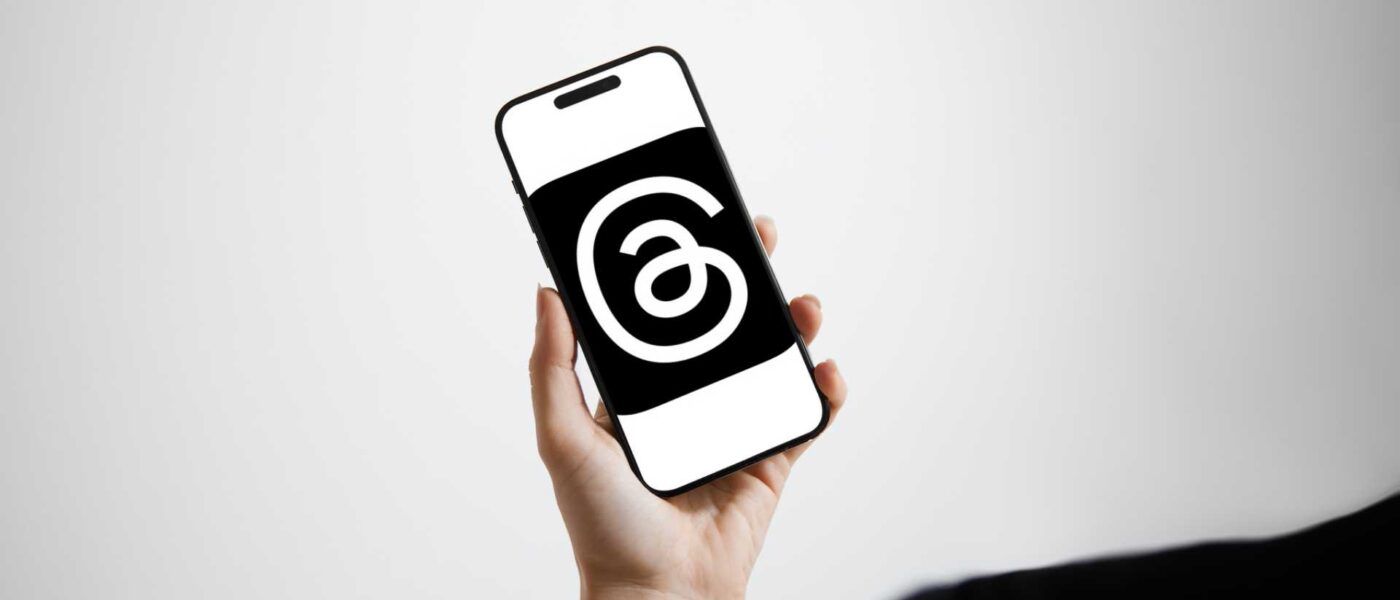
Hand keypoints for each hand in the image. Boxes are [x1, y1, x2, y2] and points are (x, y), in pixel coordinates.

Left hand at [529, 216, 848, 599]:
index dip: (679, 269)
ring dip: (792, 326)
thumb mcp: (562, 438)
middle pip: (724, 327)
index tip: (691, 224)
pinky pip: (805, 417)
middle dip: (745, 278)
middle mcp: (686, 405)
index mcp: (638, 394)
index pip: (661, 317)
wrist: (660, 596)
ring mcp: (730, 429)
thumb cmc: (602, 527)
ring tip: (801, 306)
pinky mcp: (769, 461)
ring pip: (769, 361)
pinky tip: (826, 371)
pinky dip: (824, 393)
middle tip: (758, 235)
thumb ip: (552, 366)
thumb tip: (546, 289)